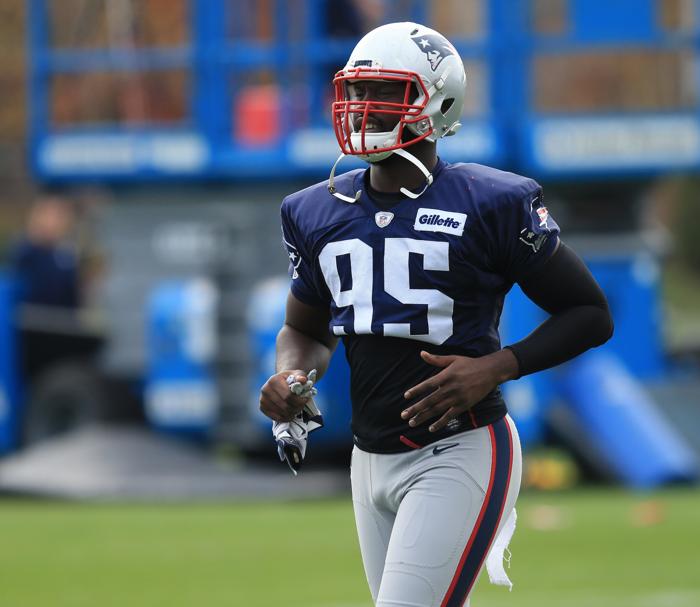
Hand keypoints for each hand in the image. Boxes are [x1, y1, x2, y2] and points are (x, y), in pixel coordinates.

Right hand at [260, 370, 310, 421]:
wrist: (280, 382)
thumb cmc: (290, 379)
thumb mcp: (297, 374)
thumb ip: (301, 376)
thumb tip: (302, 380)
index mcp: (273, 380)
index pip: (288, 396)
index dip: (299, 400)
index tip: (305, 400)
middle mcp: (265, 390)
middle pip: (285, 406)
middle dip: (297, 408)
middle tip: (302, 406)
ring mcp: (263, 400)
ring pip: (282, 413)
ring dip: (293, 413)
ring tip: (297, 409)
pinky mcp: (262, 408)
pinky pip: (277, 418)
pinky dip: (286, 418)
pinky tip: (291, 413)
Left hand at [401, 350, 518, 431]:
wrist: (490, 372)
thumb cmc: (469, 364)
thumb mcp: (452, 359)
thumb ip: (436, 359)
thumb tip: (421, 353)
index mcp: (446, 376)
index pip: (427, 385)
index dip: (416, 391)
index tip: (406, 396)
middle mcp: (450, 388)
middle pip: (429, 400)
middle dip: (415, 409)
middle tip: (403, 415)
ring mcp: (457, 398)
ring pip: (437, 410)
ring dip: (423, 417)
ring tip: (412, 423)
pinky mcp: (464, 405)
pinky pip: (449, 416)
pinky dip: (440, 423)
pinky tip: (431, 428)